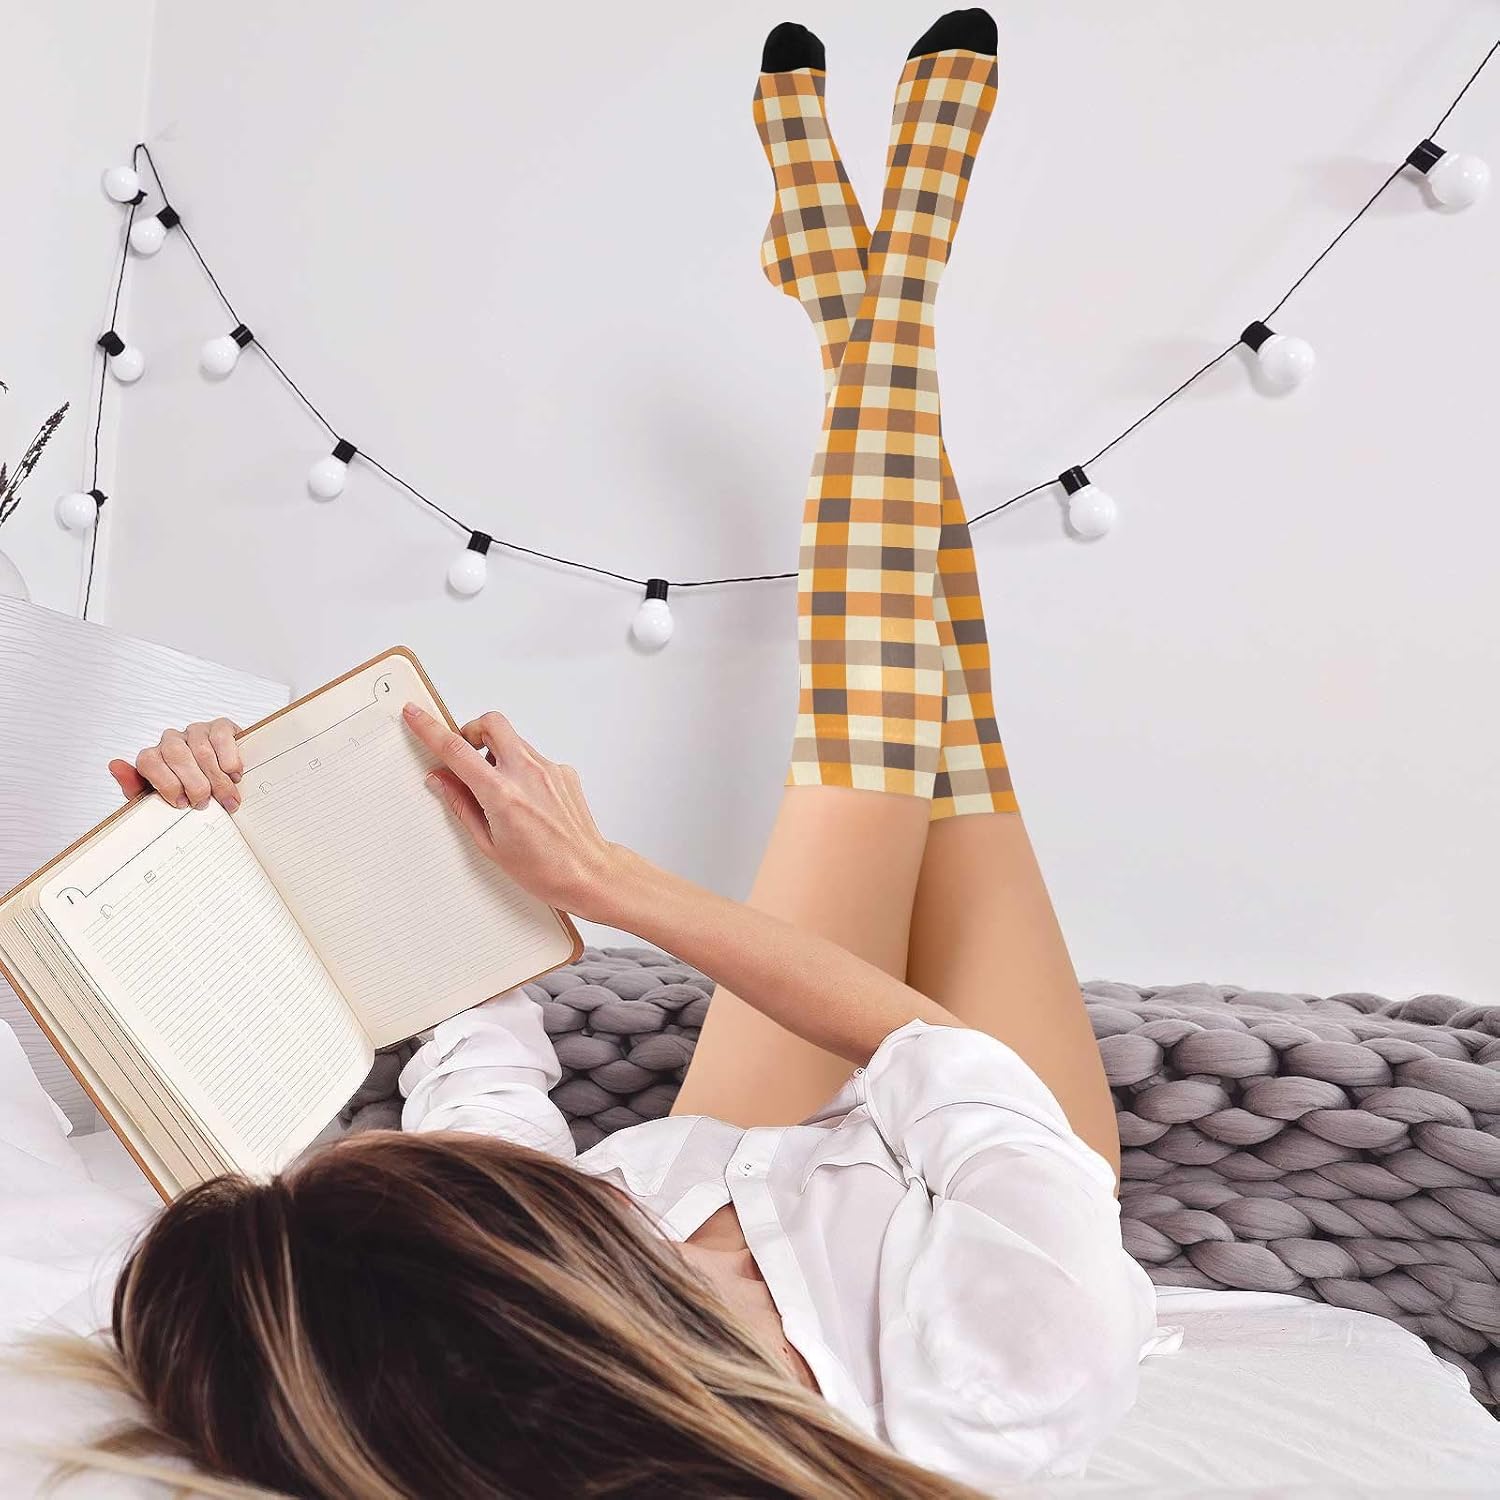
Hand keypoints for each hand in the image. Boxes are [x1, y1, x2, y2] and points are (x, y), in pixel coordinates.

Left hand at [108, 719, 243, 811]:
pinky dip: (229, 758)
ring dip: (217, 778)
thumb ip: (135, 787)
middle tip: (205, 803)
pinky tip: (234, 774)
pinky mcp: (220, 726)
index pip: (149, 761)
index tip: (182, 804)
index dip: (166, 784)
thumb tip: (115, 765)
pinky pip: (222, 737)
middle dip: (193, 783)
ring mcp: (196, 731)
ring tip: (227, 798)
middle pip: (176, 754)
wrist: (219, 786)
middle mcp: (171, 740)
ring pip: (201, 749)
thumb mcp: (159, 799)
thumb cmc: (187, 794)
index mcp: (152, 757)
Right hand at [401, 702, 619, 919]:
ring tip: (499, 792)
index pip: (456, 751)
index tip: (415, 715)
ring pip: (514, 741)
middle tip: (466, 756)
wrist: (587, 872)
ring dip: (497, 754)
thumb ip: (461, 805)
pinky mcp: (564, 771)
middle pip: (492, 723)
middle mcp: (527, 773)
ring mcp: (549, 769)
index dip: (430, 730)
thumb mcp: (489, 844)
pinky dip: (520, 770)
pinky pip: (533, 758)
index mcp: (502, 794)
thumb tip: (440, 779)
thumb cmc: (542, 869)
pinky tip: (525, 802)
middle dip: (472, 730)